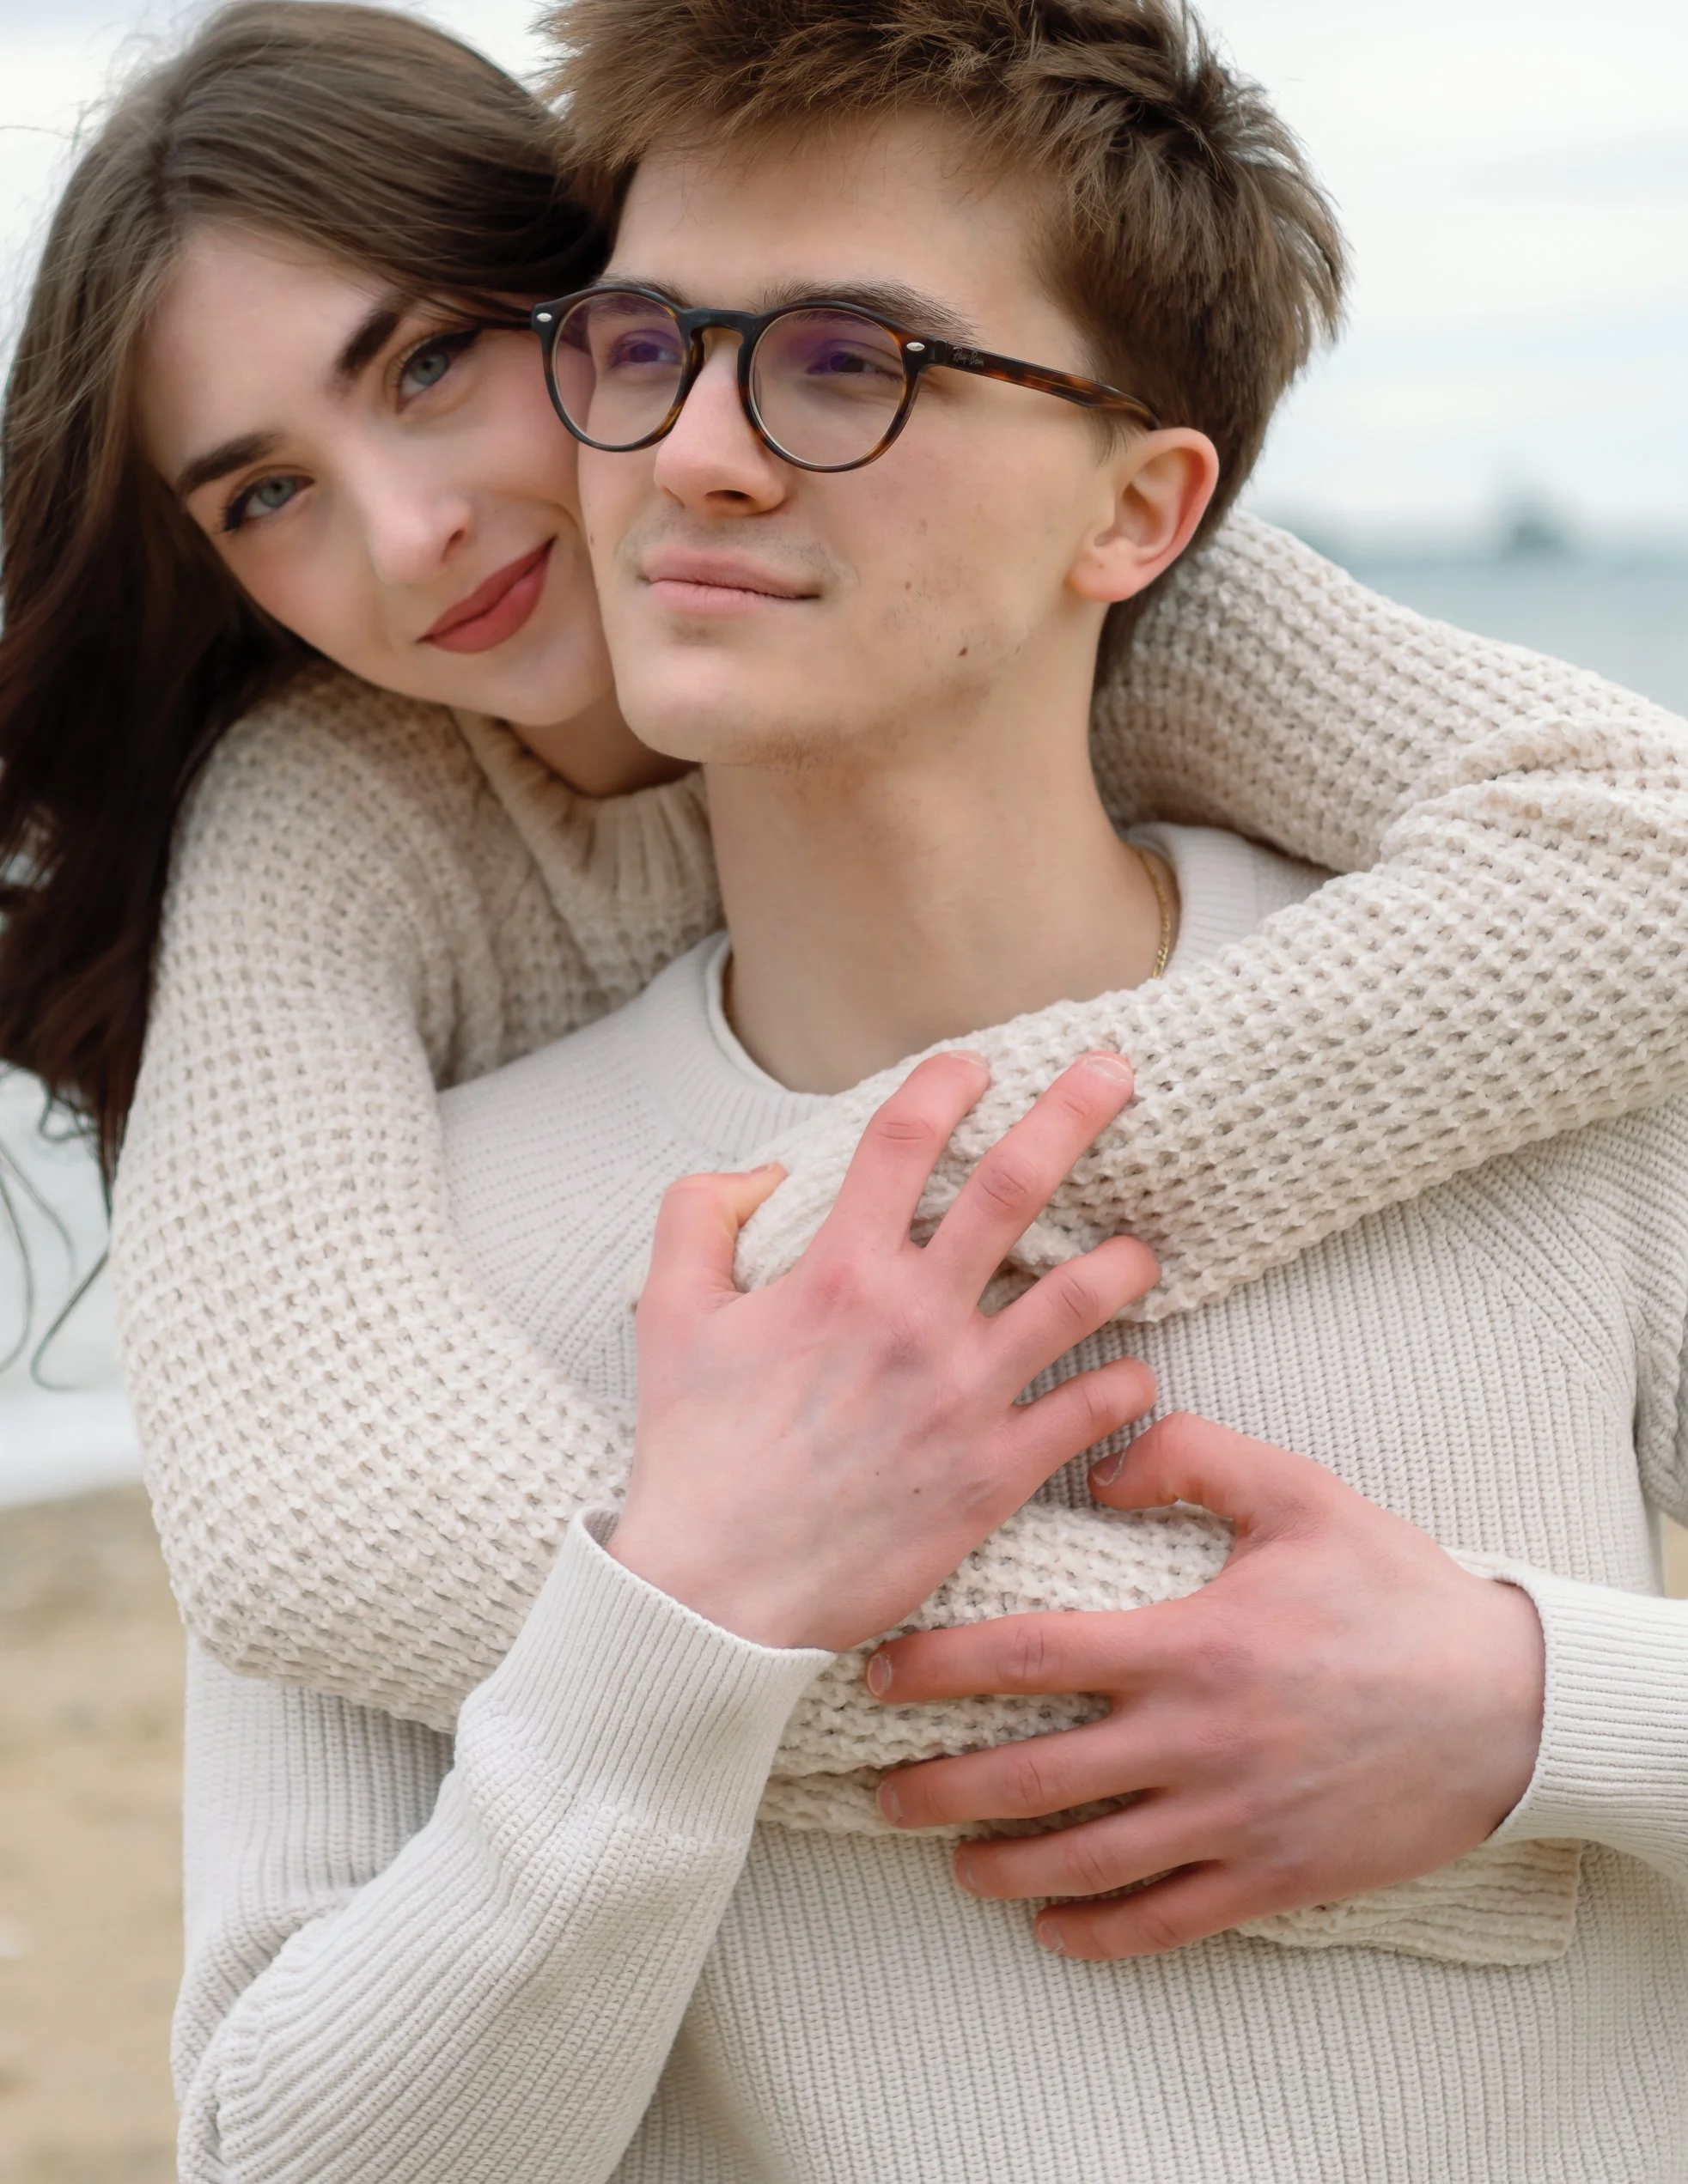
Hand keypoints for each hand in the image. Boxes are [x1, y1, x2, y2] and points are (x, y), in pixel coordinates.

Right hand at [613, 1050, 1159, 1649]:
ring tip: (1141, 1248)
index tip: (974, 1065)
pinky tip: (1127, 1374)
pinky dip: (1125, 1383)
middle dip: (1075, 1114)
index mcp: (837, 1272)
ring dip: (1125, 1260)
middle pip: (1015, 1185)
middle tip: (1115, 1071)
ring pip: (1083, 1295)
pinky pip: (1094, 1409)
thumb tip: (764, 1172)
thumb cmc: (694, 1453)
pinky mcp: (998, 1472)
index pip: (904, 1140)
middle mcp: (913, 1318)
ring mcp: (965, 1394)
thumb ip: (698, 1217)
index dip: (944, 1083)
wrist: (717, 1594)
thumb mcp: (668, 1315)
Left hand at [865, 1412, 1545, 1958]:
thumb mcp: (1300, 1493)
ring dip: (1002, 1870)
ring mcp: (1231, 1819)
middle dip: (940, 1790)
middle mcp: (1194, 1742)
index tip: (878, 1674)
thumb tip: (1099, 1464)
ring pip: (1086, 1864)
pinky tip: (1052, 1927)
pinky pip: (1166, 1922)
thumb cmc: (1395, 1591)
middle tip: (880, 1791)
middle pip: (1032, 1780)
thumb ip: (1193, 1455)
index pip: (1027, 1658)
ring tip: (949, 1861)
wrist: (1508, 1706)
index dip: (938, 1668)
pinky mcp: (1272, 1877)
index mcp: (1188, 1645)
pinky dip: (1098, 1934)